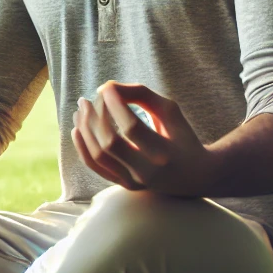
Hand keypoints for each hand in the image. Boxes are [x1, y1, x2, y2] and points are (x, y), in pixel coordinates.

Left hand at [71, 81, 219, 196]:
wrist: (195, 175)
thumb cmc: (181, 136)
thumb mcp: (169, 111)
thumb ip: (141, 94)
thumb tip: (107, 88)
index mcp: (165, 152)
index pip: (132, 127)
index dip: (115, 104)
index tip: (105, 87)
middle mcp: (148, 171)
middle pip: (110, 143)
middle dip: (95, 117)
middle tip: (88, 99)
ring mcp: (134, 181)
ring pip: (99, 156)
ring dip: (84, 130)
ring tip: (80, 109)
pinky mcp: (125, 185)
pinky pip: (96, 167)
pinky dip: (82, 147)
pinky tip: (77, 128)